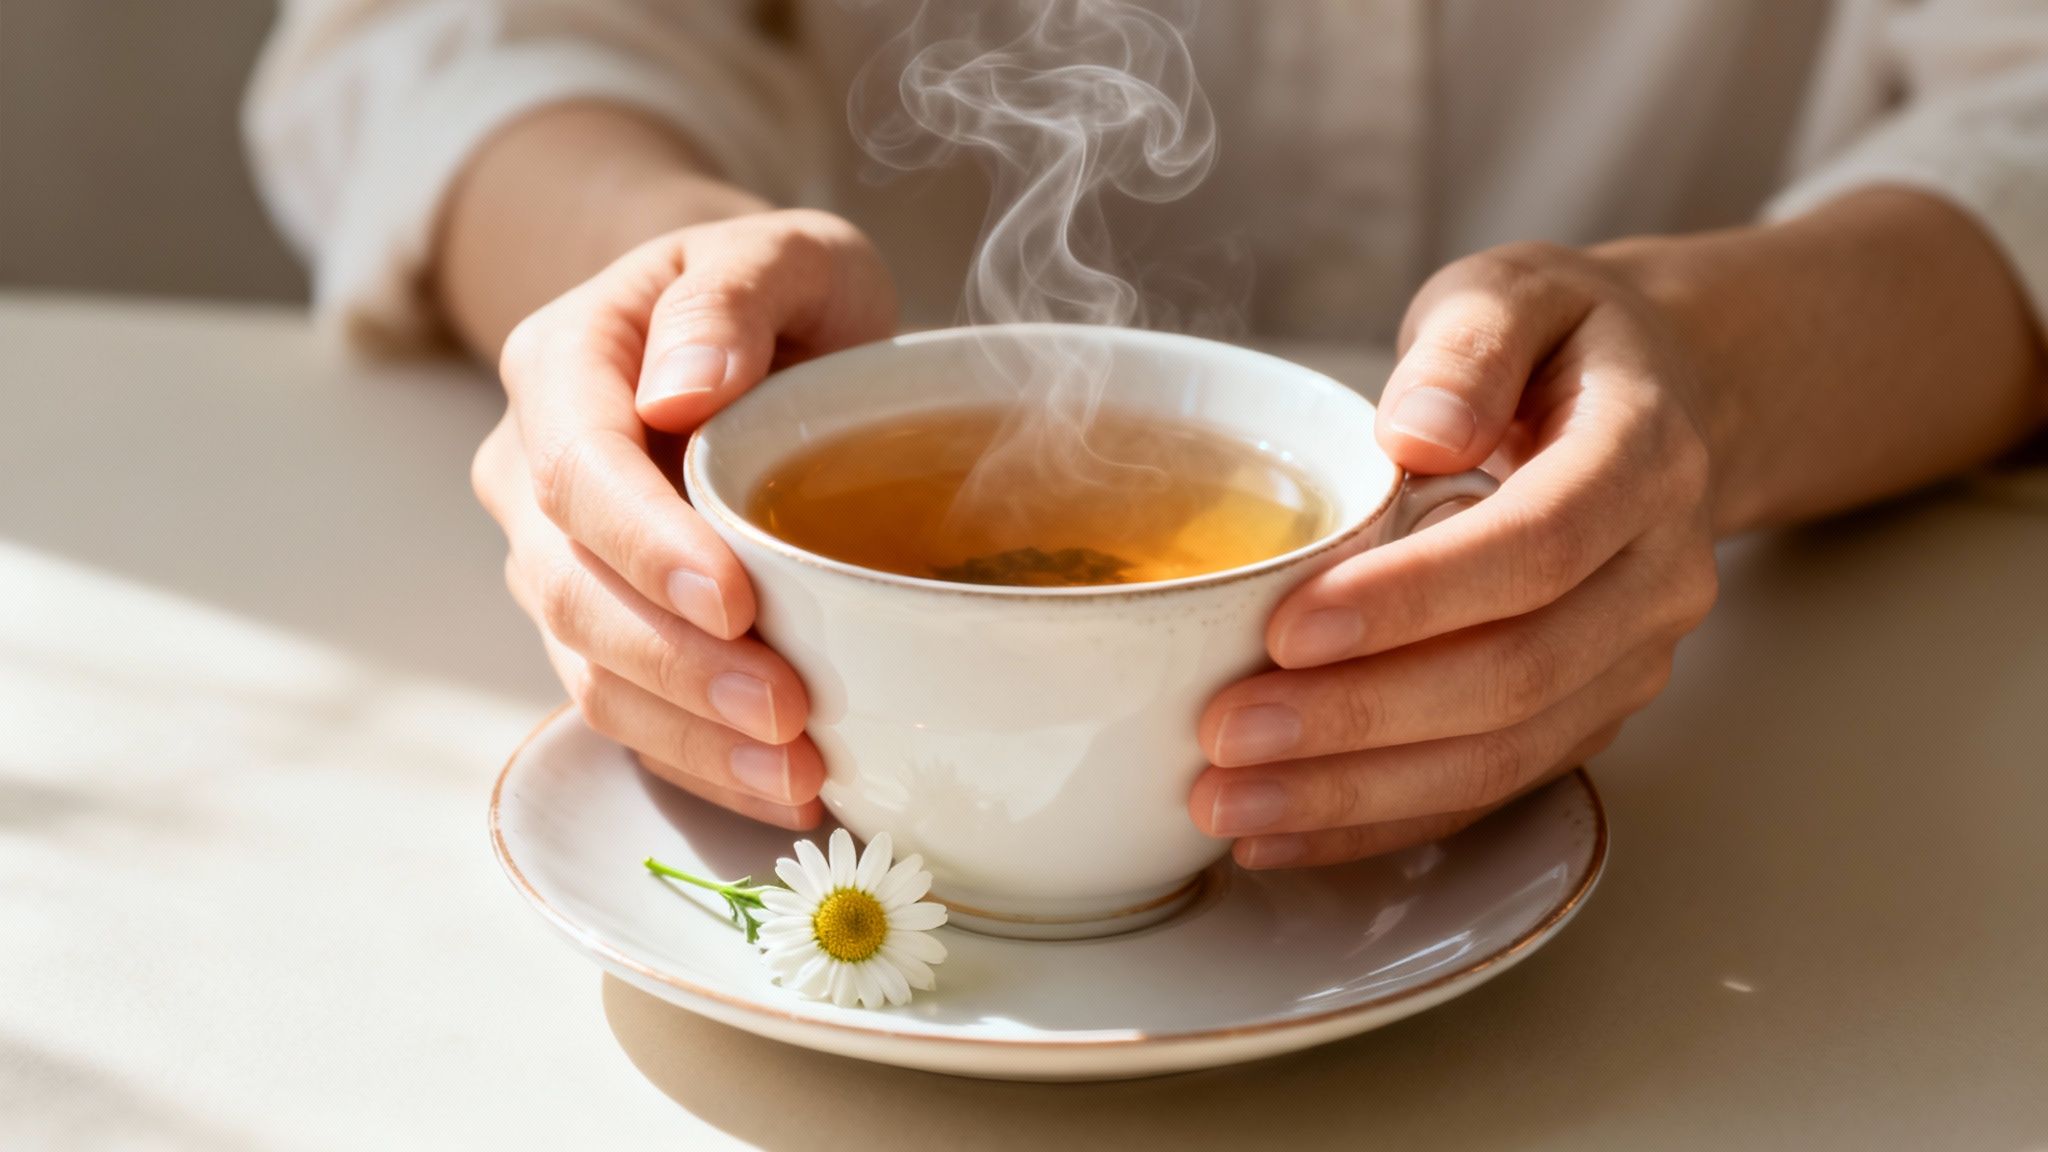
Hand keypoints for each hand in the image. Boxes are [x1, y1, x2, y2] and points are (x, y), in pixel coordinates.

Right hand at [473, 209, 896, 828]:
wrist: (740, 335)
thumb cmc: (768, 292)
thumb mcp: (775, 251)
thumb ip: (728, 296)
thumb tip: (680, 390)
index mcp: (561, 365)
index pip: (578, 469)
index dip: (647, 546)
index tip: (734, 600)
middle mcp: (532, 473)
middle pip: (571, 589)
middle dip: (678, 665)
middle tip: (786, 714)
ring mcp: (556, 560)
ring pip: (590, 668)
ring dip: (689, 735)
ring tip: (794, 777)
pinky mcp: (600, 629)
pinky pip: (627, 710)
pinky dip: (697, 760)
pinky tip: (777, 791)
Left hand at [1190, 242, 1720, 866]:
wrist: (1664, 401)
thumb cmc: (1561, 342)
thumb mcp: (1514, 292)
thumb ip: (1466, 348)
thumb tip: (1417, 433)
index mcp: (1644, 458)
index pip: (1538, 546)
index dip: (1414, 599)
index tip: (1289, 628)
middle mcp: (1657, 576)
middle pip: (1518, 674)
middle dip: (1362, 718)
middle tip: (1226, 732)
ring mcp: (1631, 659)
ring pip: (1505, 753)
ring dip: (1360, 792)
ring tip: (1229, 801)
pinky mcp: (1588, 714)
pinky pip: (1490, 787)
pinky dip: (1384, 820)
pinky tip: (1281, 832)